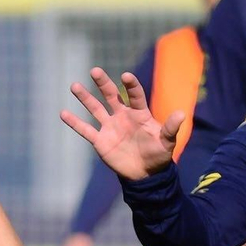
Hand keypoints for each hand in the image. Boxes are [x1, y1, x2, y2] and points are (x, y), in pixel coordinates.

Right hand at [61, 69, 183, 181]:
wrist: (145, 174)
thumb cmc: (158, 155)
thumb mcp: (167, 142)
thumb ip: (171, 128)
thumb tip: (182, 114)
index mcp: (139, 113)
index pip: (135, 95)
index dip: (131, 86)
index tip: (126, 76)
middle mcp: (122, 116)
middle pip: (111, 95)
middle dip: (103, 83)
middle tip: (94, 70)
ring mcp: (110, 127)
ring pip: (95, 108)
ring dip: (85, 98)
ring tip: (74, 86)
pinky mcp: (100, 140)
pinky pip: (86, 130)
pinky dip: (74, 122)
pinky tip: (63, 113)